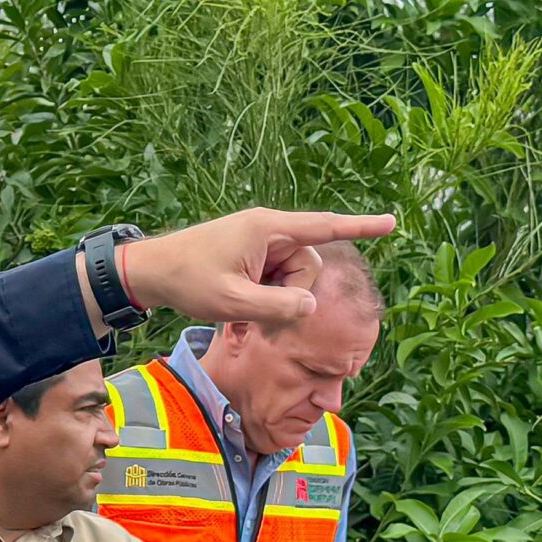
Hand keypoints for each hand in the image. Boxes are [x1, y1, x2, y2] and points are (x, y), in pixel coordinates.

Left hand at [121, 209, 395, 326]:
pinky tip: (238, 318)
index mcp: (268, 229)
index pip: (324, 227)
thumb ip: (277, 307)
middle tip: (256, 315)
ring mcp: (260, 245)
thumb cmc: (187, 281)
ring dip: (273, 304)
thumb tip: (311, 306)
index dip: (360, 227)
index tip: (391, 223)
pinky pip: (274, 284)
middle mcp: (268, 232)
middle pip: (306, 267)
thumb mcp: (233, 302)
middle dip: (290, 296)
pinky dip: (263, 304)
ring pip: (291, 280)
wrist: (150, 273)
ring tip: (241, 315)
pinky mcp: (252, 259)